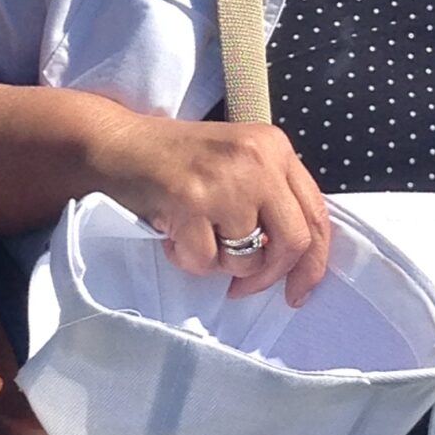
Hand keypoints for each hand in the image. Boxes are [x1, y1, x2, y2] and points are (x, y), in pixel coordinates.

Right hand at [77, 105, 332, 303]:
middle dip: (269, 275)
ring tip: (194, 235)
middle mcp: (259, 159)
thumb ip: (270, 198)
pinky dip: (187, 258)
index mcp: (275, 147)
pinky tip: (173, 234)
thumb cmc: (175, 160)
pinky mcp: (192, 200)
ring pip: (247, 258)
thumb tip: (295, 259)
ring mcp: (226, 180)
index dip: (313, 262)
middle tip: (243, 287)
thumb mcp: (237, 163)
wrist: (118, 145)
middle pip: (293, 241)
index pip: (317, 214)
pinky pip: (206, 261)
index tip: (299, 290)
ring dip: (218, 263)